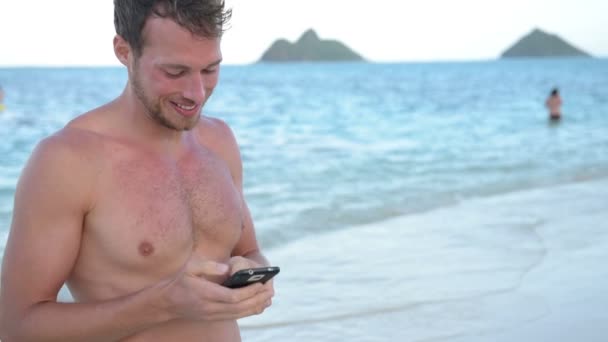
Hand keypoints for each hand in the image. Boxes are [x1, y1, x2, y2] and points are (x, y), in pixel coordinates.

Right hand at [155, 255, 273, 320]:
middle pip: (238, 307)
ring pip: (238, 314)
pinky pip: (233, 316)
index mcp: (205, 294)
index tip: (260, 283)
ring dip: (255, 307)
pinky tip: (257, 305)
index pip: (232, 296)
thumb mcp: (190, 267)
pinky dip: (247, 312)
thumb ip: (209, 266)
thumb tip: (228, 268)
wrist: (166, 302)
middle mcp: (209, 307)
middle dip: (256, 299)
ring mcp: (211, 315)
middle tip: (270, 290)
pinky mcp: (212, 318)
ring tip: (268, 298)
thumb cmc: (179, 281)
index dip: (248, 292)